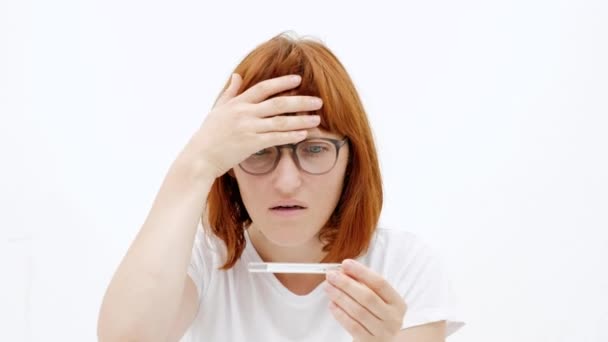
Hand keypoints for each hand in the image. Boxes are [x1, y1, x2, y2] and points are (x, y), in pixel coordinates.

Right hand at [185, 73, 322, 178]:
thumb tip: (237, 75)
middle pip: (278, 103)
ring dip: (301, 120)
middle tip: (318, 101)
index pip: (264, 88)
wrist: (200, 157)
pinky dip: (291, 136)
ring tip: (316, 119)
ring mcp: (248, 128)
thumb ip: (230, 92)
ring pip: (280, 121)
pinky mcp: (251, 144)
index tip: (298, 79)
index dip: (282, 82)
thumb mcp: (218, 109)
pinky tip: (303, 134)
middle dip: (300, 101)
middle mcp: (244, 113)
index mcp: (238, 103)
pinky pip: (276, 138)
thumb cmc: (208, 134)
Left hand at [325, 259, 406, 341]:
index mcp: (398, 303)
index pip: (380, 283)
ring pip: (358, 311)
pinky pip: (352, 325)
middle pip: (368, 297)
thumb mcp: (378, 300)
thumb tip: (345, 270)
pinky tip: (332, 304)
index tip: (345, 263)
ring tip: (328, 287)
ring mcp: (382, 332)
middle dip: (346, 284)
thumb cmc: (377, 316)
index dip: (362, 272)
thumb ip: (364, 285)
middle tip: (331, 275)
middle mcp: (393, 318)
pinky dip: (340, 313)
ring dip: (340, 296)